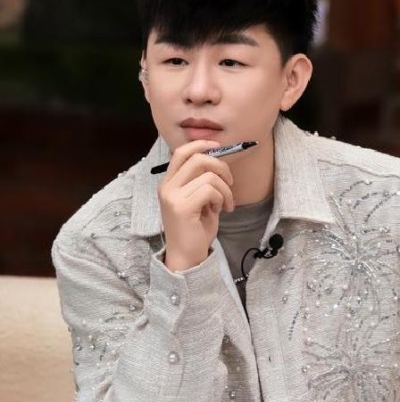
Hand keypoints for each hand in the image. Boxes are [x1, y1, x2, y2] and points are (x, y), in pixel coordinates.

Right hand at [157, 140, 234, 271]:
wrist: (187, 257)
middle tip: (230, 182)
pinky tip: (219, 210)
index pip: (182, 152)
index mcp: (169, 182)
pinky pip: (210, 190)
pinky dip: (221, 198)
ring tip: (224, 204)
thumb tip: (219, 160)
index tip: (218, 148)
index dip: (201, 144)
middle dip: (221, 167)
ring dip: (225, 189)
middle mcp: (167, 187)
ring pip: (208, 176)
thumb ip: (202, 180)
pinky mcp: (182, 208)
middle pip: (197, 158)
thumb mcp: (199, 200)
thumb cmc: (195, 229)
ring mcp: (172, 197)